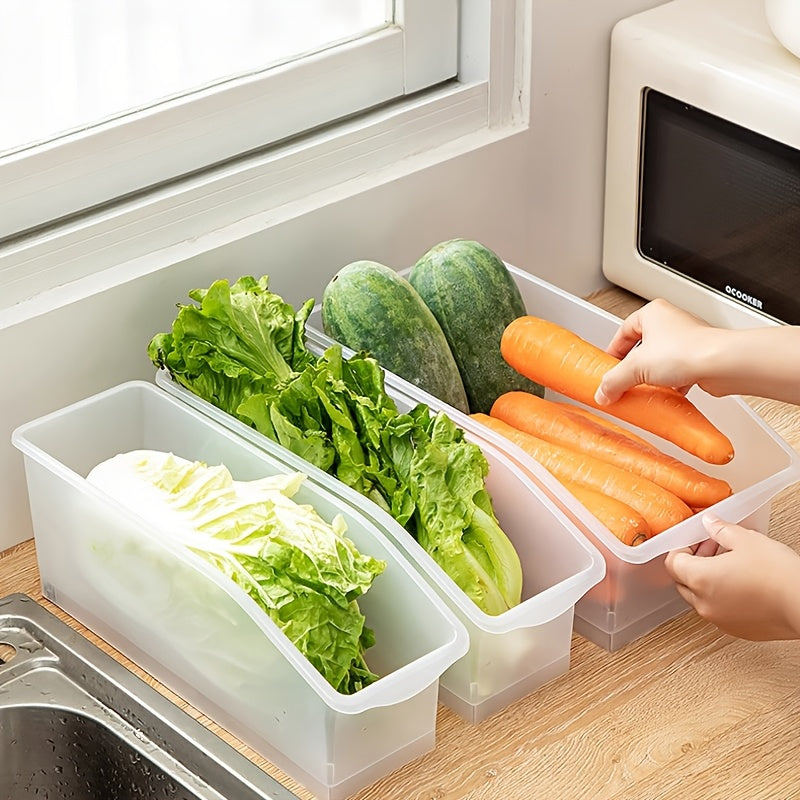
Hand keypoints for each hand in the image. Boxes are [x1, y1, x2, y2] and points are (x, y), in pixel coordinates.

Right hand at [594, 299, 715, 404]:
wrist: (723, 364)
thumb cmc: (688, 351)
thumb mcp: (635, 368)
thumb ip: (614, 381)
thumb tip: (603, 391)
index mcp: (653, 313)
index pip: (623, 331)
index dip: (613, 351)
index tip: (607, 367)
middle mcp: (671, 322)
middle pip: (642, 348)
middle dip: (632, 367)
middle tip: (623, 380)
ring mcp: (687, 340)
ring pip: (660, 360)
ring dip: (651, 377)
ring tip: (644, 389)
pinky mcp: (699, 358)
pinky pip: (677, 372)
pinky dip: (669, 384)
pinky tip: (665, 394)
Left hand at [664, 513, 799, 640]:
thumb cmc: (778, 574)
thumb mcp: (746, 540)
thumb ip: (720, 530)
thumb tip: (709, 523)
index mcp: (699, 579)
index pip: (672, 563)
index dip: (682, 548)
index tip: (695, 540)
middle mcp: (704, 603)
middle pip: (682, 580)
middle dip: (693, 562)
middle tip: (712, 548)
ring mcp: (720, 620)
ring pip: (699, 597)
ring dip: (706, 579)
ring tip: (730, 563)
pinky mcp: (737, 630)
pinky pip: (718, 610)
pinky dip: (721, 596)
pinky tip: (741, 583)